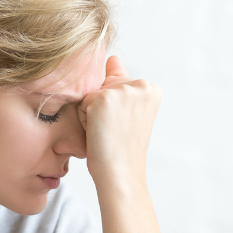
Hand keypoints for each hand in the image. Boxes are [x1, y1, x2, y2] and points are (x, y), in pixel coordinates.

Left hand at [77, 55, 160, 188]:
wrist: (120, 174)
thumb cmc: (122, 150)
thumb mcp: (127, 112)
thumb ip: (121, 83)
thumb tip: (112, 58)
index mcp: (151, 89)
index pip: (118, 83)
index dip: (115, 109)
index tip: (123, 127)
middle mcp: (141, 85)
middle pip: (103, 87)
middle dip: (101, 110)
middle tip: (115, 133)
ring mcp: (123, 90)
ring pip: (91, 94)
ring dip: (92, 115)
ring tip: (107, 134)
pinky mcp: (103, 98)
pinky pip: (81, 104)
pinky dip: (84, 120)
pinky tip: (99, 133)